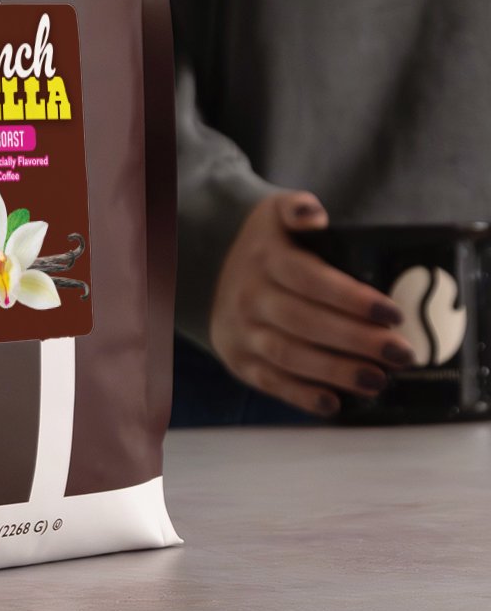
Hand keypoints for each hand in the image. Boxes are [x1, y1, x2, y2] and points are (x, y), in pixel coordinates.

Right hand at [209, 192, 417, 416]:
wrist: (208, 268)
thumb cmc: (266, 244)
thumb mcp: (274, 212)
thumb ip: (296, 208)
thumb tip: (313, 216)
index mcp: (265, 258)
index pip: (310, 280)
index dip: (352, 299)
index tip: (393, 314)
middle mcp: (249, 295)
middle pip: (304, 322)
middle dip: (356, 341)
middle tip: (402, 354)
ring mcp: (242, 330)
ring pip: (289, 355)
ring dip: (336, 371)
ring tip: (378, 380)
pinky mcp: (239, 359)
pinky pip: (269, 382)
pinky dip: (301, 396)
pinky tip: (334, 403)